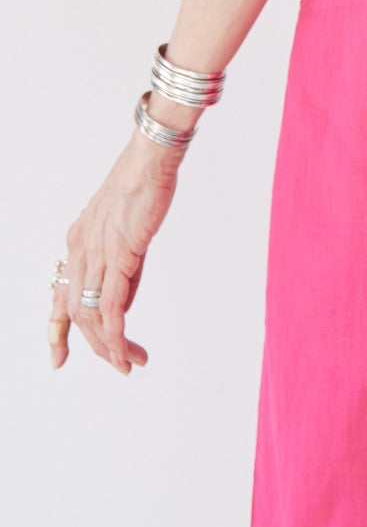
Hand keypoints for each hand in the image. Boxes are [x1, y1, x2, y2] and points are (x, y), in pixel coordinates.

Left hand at [48, 131, 182, 374]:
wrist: (150, 160)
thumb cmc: (143, 184)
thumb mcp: (126, 230)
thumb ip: (122, 268)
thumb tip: (123, 302)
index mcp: (79, 242)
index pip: (61, 293)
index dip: (57, 329)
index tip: (58, 357)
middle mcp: (81, 251)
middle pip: (77, 311)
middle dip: (90, 345)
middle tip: (115, 366)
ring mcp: (97, 254)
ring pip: (91, 314)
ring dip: (108, 345)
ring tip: (129, 362)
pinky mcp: (118, 256)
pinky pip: (111, 306)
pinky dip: (115, 334)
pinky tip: (124, 351)